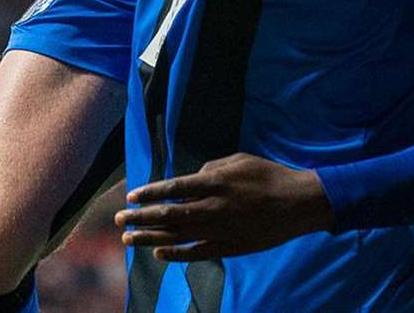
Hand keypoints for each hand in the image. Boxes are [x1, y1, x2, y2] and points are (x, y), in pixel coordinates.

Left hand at [115, 153, 333, 259]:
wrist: (295, 203)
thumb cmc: (268, 175)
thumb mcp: (239, 160)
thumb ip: (212, 167)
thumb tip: (192, 178)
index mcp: (215, 182)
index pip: (174, 188)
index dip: (150, 193)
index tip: (132, 196)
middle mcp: (212, 207)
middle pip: (168, 215)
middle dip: (140, 218)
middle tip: (118, 221)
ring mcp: (218, 230)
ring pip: (176, 236)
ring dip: (150, 238)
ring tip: (128, 239)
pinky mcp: (226, 247)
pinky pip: (194, 253)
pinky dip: (174, 255)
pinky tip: (158, 253)